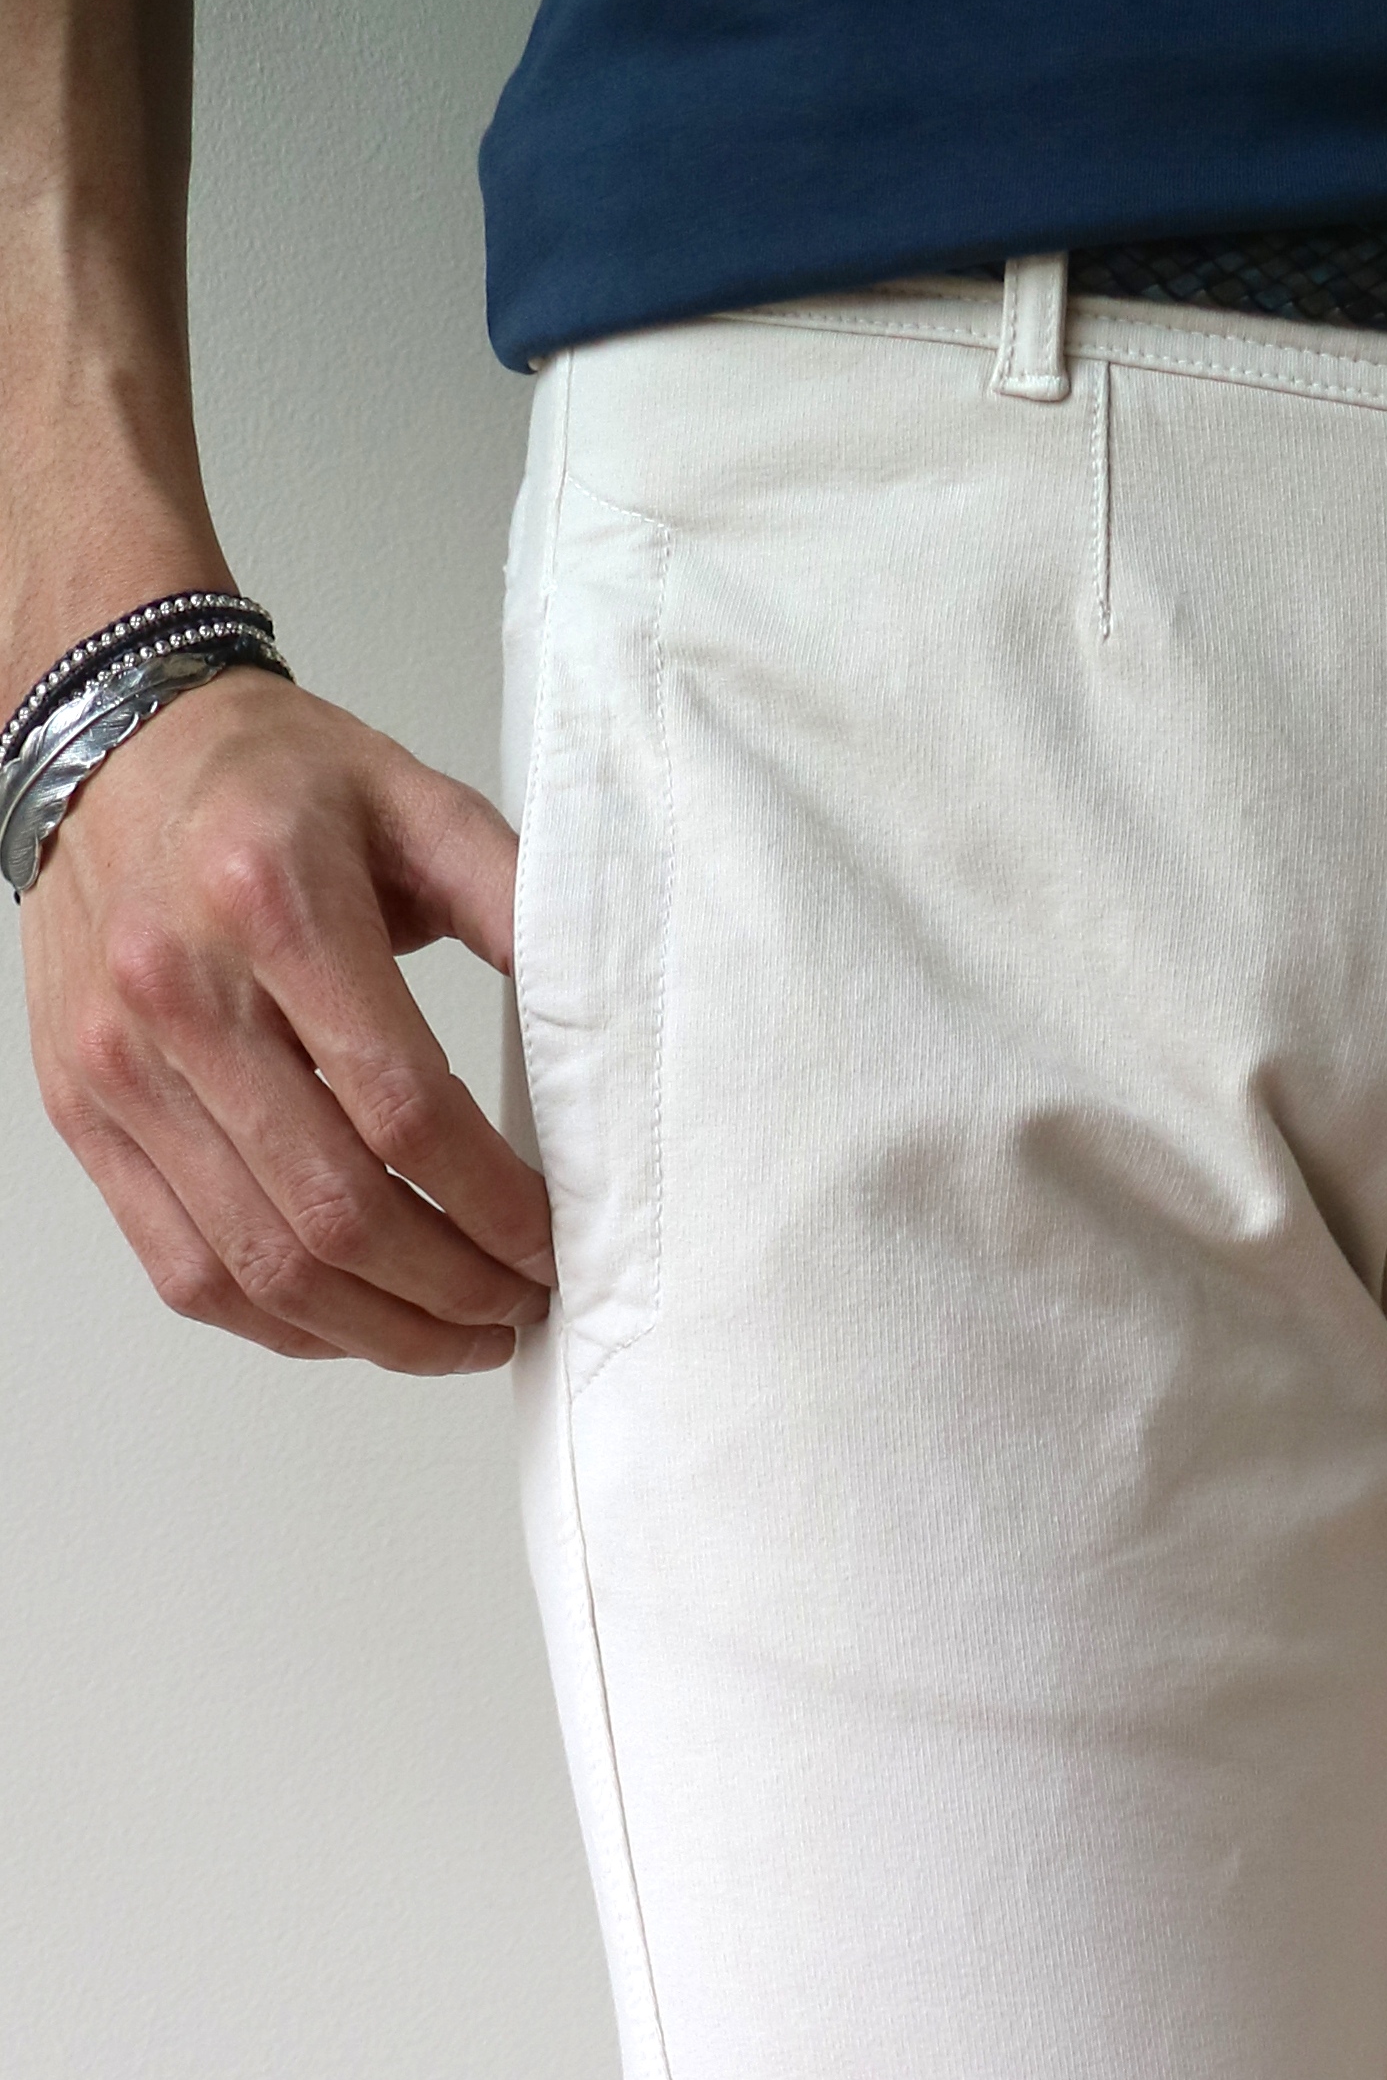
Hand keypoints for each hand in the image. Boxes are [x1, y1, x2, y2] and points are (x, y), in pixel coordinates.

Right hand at [19, 660, 554, 1371]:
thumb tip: (610, 1033)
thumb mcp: (414, 801)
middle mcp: (178, 992)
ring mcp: (117, 1066)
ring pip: (264, 1268)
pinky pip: (188, 1273)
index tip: (550, 1243)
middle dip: (451, 1291)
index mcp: (271, 901)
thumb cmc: (270, 780)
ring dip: (381, 1332)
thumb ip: (515, 904)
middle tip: (520, 1305)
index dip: (492, 1205)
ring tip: (460, 1333)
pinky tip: (359, 1320)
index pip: (403, 1109)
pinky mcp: (82, 1117)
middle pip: (334, 1213)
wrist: (107, 747)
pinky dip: (286, 1326)